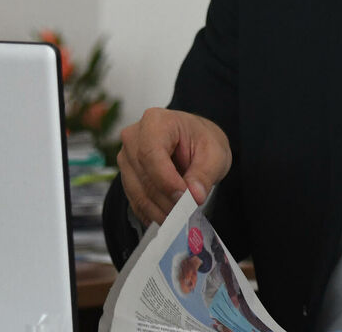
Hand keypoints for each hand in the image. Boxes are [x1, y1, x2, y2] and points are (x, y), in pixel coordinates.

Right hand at [117, 108, 231, 224]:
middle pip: (144, 176)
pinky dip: (152, 213)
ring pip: (138, 192)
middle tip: (186, 214)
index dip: (166, 181)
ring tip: (181, 219)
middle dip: (166, 200)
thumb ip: (204, 174)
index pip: (151, 154)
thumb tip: (194, 196)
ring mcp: (127, 158)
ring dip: (159, 210)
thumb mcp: (215, 153)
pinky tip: (168, 218)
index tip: (184, 198)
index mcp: (155, 122)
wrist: (194, 141)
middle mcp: (134, 137)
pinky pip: (135, 201)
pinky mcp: (127, 177)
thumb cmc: (202, 140)